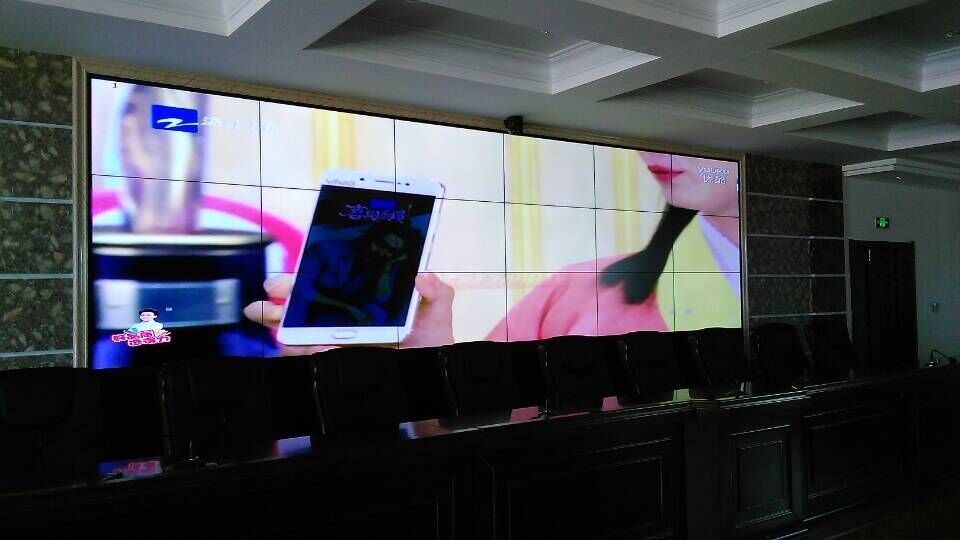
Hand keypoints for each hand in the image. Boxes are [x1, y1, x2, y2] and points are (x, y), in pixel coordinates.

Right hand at [243, 273, 454, 354]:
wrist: (436, 378)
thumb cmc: (433, 344)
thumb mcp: (437, 313)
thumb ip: (436, 292)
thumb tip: (423, 276)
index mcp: (364, 303)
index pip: (329, 285)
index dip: (306, 280)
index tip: (286, 280)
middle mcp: (346, 322)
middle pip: (307, 308)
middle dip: (281, 302)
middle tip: (266, 299)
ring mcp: (339, 345)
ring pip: (300, 332)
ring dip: (280, 324)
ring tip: (266, 316)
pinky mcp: (339, 365)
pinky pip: (313, 359)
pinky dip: (302, 351)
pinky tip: (296, 345)